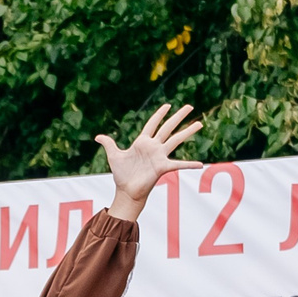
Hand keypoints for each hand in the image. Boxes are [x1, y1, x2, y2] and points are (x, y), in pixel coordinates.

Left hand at [97, 103, 204, 218]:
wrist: (126, 191)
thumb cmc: (122, 174)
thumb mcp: (114, 156)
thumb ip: (108, 144)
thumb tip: (98, 137)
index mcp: (143, 142)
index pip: (152, 124)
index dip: (159, 114)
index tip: (168, 105)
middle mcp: (154, 147)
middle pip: (168, 127)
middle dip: (178, 117)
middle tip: (190, 106)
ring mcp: (159, 156)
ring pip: (176, 140)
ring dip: (188, 132)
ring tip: (200, 123)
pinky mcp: (162, 167)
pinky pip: (178, 165)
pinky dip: (189, 165)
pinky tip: (200, 164)